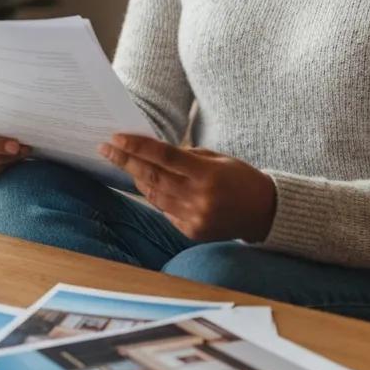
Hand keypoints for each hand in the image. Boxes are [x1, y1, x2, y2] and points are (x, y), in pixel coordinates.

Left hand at [98, 134, 275, 241]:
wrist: (264, 212)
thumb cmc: (240, 177)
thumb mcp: (217, 158)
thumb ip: (186, 156)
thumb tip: (152, 151)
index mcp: (207, 174)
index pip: (164, 157)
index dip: (138, 146)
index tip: (116, 137)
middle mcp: (199, 198)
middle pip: (152, 177)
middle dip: (125, 161)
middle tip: (105, 148)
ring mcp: (194, 218)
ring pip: (154, 195)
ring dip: (136, 178)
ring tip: (121, 162)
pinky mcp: (192, 232)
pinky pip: (165, 211)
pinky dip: (154, 196)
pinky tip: (145, 183)